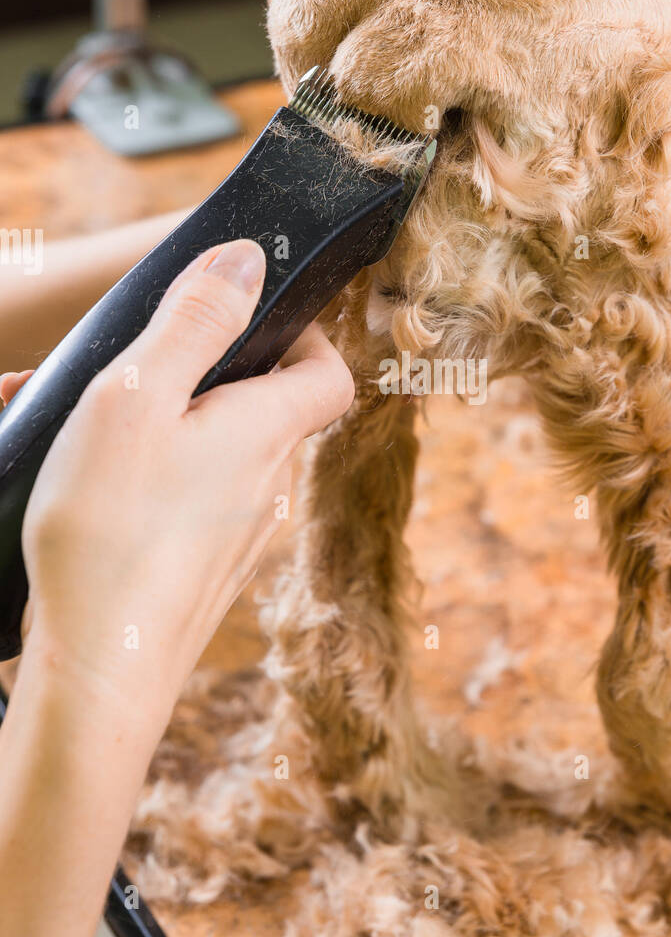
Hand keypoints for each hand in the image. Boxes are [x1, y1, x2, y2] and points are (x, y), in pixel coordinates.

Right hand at [7, 238, 353, 741]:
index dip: (302, 333)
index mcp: (267, 433)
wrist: (99, 676)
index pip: (329, 372)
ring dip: (155, 427)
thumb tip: (247, 259)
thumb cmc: (112, 531)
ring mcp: (236, 539)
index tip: (246, 315)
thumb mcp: (139, 395)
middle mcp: (267, 487)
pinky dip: (140, 481)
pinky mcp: (199, 576)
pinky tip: (74, 487)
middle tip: (129, 365)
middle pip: (262, 409)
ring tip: (76, 424)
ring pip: (211, 457)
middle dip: (200, 374)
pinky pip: (182, 506)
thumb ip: (195, 322)